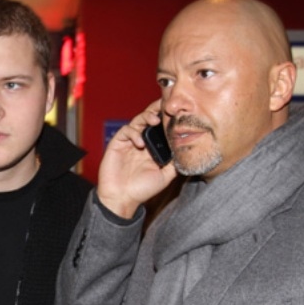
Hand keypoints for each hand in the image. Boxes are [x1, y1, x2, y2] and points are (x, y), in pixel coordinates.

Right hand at [97, 100, 176, 218]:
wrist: (122, 199)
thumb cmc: (142, 190)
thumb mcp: (165, 176)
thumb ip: (174, 164)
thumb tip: (186, 153)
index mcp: (152, 148)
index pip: (160, 128)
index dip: (167, 118)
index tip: (177, 112)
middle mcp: (141, 142)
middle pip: (149, 119)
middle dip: (157, 110)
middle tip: (165, 105)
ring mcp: (129, 142)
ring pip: (137, 121)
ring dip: (146, 117)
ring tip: (155, 120)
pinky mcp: (117, 143)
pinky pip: (125, 131)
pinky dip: (133, 133)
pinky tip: (140, 143)